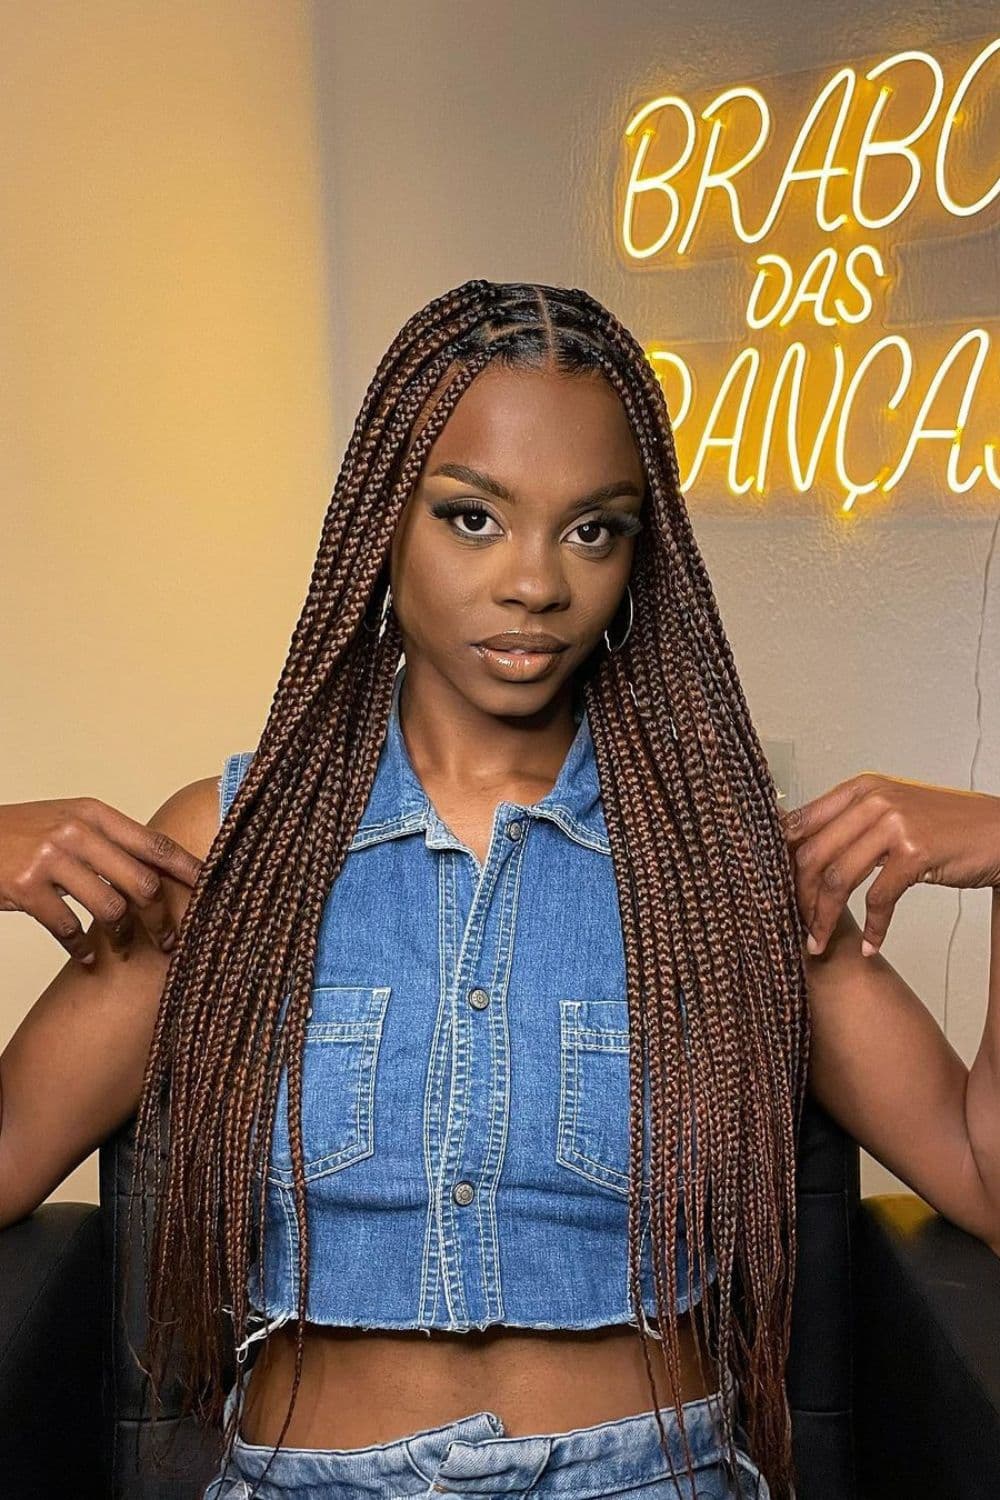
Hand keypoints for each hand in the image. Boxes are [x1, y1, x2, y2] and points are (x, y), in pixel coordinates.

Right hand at [0, 798, 202, 964]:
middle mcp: (77, 832)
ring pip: (111, 908)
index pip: (155, 844)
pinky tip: (85, 956)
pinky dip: (80, 948)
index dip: (189, 870)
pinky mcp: (26, 887)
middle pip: (142, 882)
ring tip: (126, 948)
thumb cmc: (23, 833)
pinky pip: (67, 927)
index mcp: (94, 815)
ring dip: (124, 937)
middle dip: (162, 918)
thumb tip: (162, 869)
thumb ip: (110, 840)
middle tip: (170, 939)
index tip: (212, 892)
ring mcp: (50, 859)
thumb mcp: (69, 822)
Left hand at [780, 773, 999, 958]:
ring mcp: (894, 824)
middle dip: (799, 898)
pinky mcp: (916, 852)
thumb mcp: (891, 813)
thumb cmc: (943, 828)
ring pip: (838, 879)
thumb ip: (850, 826)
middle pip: (812, 855)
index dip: (781, 862)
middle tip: (798, 926)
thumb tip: (800, 856)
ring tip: (819, 943)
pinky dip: (874, 927)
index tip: (772, 892)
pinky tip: (871, 945)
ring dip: (825, 919)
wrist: (997, 832)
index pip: (800, 824)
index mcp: (859, 789)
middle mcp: (873, 800)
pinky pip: (879, 898)